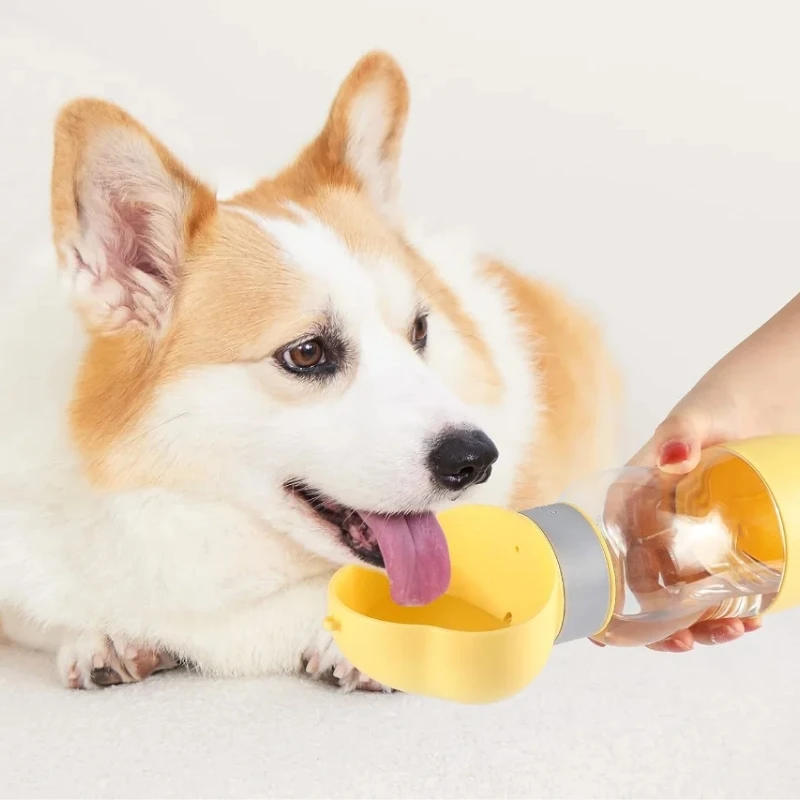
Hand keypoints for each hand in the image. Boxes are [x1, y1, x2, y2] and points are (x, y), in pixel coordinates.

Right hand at [622, 385, 763, 651]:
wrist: (772, 398)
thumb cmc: (725, 401)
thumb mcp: (696, 416)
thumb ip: (680, 433)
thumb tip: (674, 457)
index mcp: (636, 495)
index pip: (610, 547)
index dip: (608, 592)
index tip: (614, 628)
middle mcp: (660, 521)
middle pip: (645, 582)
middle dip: (659, 622)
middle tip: (686, 641)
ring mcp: (695, 535)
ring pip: (683, 593)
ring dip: (700, 624)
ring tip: (731, 629)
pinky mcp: (729, 542)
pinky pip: (721, 584)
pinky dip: (730, 609)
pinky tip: (750, 617)